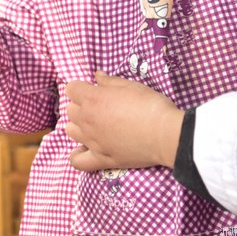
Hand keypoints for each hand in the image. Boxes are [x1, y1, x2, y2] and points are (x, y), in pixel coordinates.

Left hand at [66, 71, 183, 171]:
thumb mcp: (131, 86)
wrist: (165, 134)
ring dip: (79, 126)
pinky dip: (77, 156)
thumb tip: (96, 76)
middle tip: (99, 108)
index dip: (81, 88)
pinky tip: (85, 150)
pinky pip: (78, 161)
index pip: (71, 89)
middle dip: (81, 106)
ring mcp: (92, 140)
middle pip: (70, 110)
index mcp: (92, 98)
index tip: (93, 90)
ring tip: (95, 126)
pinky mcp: (101, 159)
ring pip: (70, 131)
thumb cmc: (150, 105)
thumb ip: (109, 81)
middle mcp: (87, 119)